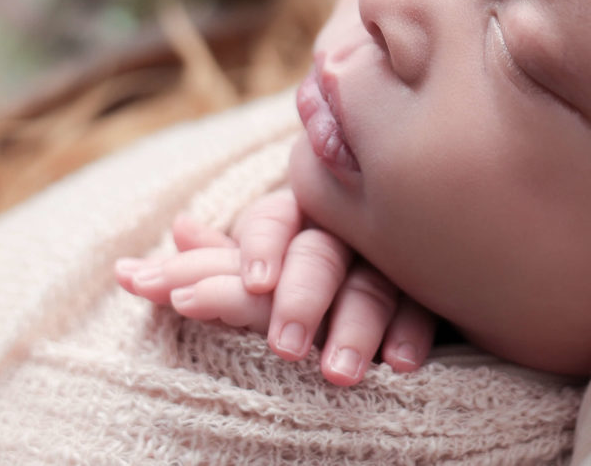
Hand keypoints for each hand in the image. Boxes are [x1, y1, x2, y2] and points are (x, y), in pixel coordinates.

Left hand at [115, 189, 435, 385]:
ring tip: (337, 373)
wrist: (404, 239)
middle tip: (285, 346)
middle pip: (320, 256)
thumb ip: (215, 258)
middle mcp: (339, 233)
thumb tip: (164, 241)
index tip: (253, 281)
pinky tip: (399, 364)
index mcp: (295, 217)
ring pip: (374, 285)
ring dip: (356, 326)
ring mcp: (386, 260)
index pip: (271, 220)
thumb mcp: (261, 261)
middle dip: (301, 297)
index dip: (260, 247)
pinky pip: (425, 306)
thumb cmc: (304, 266)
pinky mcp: (426, 290)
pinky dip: (411, 332)